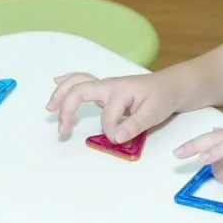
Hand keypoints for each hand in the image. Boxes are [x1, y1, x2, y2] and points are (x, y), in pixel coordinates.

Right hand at [45, 71, 179, 142]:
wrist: (172, 86)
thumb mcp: (155, 111)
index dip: (112, 129)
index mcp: (120, 89)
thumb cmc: (164, 96)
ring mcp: (106, 88)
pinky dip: (68, 84)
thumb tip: (117, 137)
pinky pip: (82, 84)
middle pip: (80, 89)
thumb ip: (135, 124)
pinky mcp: (106, 93)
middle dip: (68, 108)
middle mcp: (109, 86)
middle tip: (63, 129)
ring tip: (50, 108)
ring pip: (78, 83)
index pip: (108, 115)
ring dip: (62, 94)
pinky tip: (56, 82)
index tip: (121, 139)